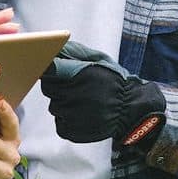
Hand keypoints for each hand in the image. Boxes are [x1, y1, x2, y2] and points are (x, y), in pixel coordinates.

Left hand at [39, 41, 165, 147]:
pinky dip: (69, 118)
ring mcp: (69, 114)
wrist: (130, 109)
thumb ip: (74, 52)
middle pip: (49, 87)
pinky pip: (60, 121)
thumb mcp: (98, 59)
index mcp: (77, 74)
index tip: (51, 69)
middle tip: (77, 87)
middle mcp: (71, 95)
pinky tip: (84, 114)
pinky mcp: (69, 130)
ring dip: (65, 103)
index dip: (48, 68)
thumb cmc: (114, 82)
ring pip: (55, 105)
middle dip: (59, 86)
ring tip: (85, 102)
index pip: (48, 69)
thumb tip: (54, 48)